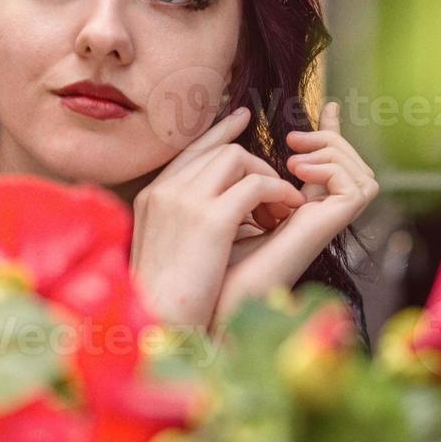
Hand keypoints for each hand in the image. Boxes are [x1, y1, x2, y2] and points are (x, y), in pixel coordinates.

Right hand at [130, 106, 307, 326]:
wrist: (155, 322)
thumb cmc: (163, 301)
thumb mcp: (162, 250)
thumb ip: (179, 222)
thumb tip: (207, 215)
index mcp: (152, 197)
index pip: (190, 150)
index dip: (219, 132)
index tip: (242, 119)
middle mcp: (166, 190)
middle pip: (219, 150)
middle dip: (256, 164)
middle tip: (277, 191)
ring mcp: (185, 200)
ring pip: (238, 158)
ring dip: (268, 178)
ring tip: (283, 206)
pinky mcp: (210, 218)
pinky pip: (256, 185)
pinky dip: (278, 193)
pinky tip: (288, 210)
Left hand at [213, 101, 379, 327]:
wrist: (205, 296)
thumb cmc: (204, 257)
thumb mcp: (219, 197)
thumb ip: (235, 170)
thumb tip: (235, 124)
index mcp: (293, 211)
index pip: (327, 167)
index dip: (332, 135)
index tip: (327, 103)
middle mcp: (314, 217)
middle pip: (351, 167)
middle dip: (330, 139)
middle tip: (292, 138)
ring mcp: (322, 224)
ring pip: (361, 173)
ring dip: (332, 151)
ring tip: (292, 157)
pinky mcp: (327, 228)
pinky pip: (357, 188)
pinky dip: (331, 168)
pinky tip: (297, 170)